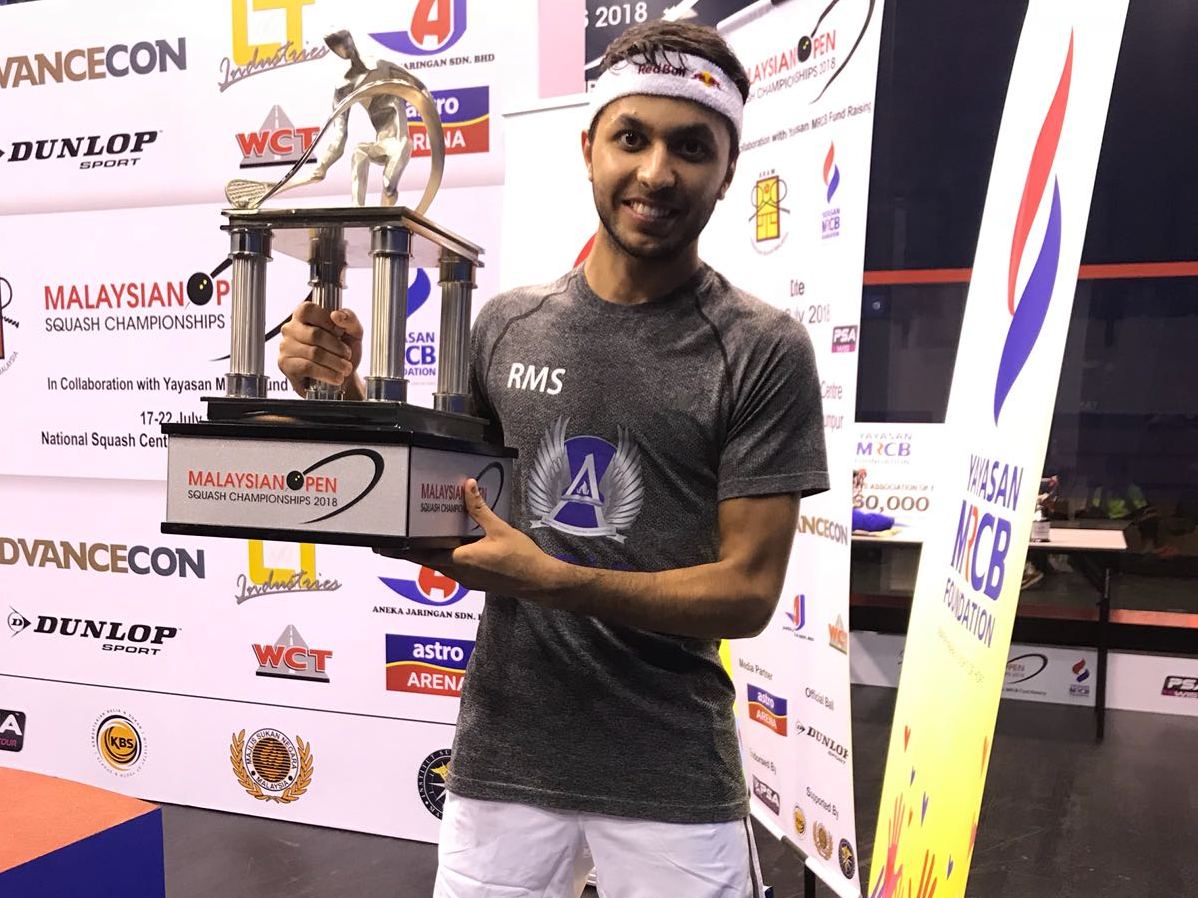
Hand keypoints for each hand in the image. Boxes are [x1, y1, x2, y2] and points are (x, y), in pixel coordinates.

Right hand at [278, 302, 363, 397]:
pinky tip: (335, 376)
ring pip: (313, 353)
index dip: (327, 322)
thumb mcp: (353, 332)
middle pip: (314, 334)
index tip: (340, 333)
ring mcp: (286, 346)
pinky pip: (307, 368)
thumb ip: (350, 319)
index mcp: (303, 315)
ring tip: (345, 368)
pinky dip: (326, 373)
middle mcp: (290, 329)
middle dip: (337, 347)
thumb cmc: (344, 351)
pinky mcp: (285, 365)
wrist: (342, 375)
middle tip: (347, 355)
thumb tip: (336, 315)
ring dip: (335, 363)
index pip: (309, 310)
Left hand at [409, 479, 561, 598]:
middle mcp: (459, 573)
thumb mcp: (499, 529)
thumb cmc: (521, 557)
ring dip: (432, 553)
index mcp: (460, 560)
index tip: (382, 548)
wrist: (539, 582)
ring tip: (423, 537)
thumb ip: (480, 509)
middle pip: (428, 561)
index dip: (401, 552)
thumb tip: (468, 486)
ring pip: (441, 565)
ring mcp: (467, 580)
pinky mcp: (476, 581)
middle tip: (397, 538)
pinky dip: (447, 556)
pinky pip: (454, 568)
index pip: (422, 556)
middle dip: (412, 550)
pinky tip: (454, 544)